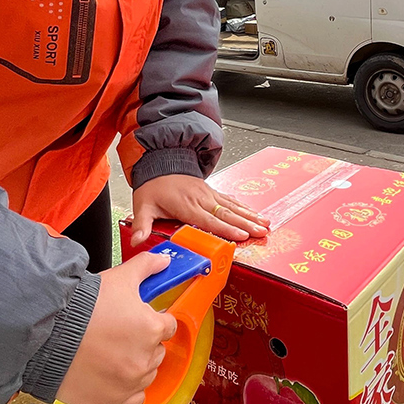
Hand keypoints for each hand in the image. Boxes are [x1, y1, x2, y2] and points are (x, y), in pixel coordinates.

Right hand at [55, 253, 177, 403]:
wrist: (47, 334)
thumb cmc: (82, 308)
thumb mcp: (119, 278)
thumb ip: (146, 266)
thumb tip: (163, 260)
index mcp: (152, 329)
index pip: (168, 326)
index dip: (153, 320)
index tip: (138, 319)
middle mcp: (145, 359)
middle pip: (157, 351)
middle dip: (143, 343)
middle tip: (119, 335)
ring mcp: (129, 383)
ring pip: (145, 375)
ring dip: (134, 366)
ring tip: (109, 353)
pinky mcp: (112, 401)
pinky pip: (132, 400)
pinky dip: (125, 390)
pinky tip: (110, 376)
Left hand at [131, 174, 268, 246]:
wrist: (158, 162)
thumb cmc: (152, 186)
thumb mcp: (142, 205)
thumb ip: (142, 224)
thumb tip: (137, 241)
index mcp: (186, 205)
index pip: (209, 220)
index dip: (226, 229)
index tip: (242, 235)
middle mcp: (201, 199)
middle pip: (227, 214)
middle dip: (246, 224)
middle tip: (263, 232)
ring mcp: (208, 194)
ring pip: (232, 206)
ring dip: (250, 216)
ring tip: (266, 224)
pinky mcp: (211, 191)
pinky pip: (230, 200)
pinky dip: (244, 207)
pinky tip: (255, 214)